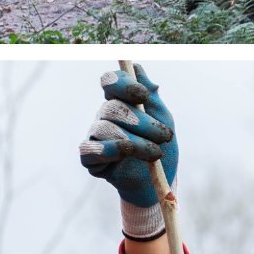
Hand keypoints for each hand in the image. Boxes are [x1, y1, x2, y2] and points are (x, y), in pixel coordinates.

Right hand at [80, 64, 177, 237]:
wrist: (157, 184)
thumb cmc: (160, 148)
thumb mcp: (164, 120)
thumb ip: (153, 96)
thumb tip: (139, 68)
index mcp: (121, 102)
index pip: (110, 81)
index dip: (124, 83)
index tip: (144, 95)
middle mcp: (105, 116)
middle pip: (112, 107)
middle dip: (141, 121)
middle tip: (165, 135)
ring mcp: (96, 137)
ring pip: (105, 128)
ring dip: (135, 141)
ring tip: (155, 153)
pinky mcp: (91, 160)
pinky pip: (89, 149)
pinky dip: (108, 150)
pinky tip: (126, 153)